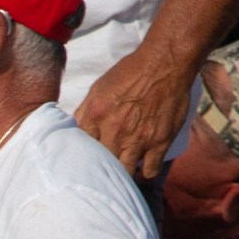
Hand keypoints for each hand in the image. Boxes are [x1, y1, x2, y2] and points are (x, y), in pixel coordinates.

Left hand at [74, 46, 195, 178]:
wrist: (165, 63)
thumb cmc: (130, 72)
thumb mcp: (97, 88)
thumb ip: (84, 111)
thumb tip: (72, 130)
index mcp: (95, 117)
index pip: (80, 148)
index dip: (83, 156)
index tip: (85, 161)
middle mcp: (115, 131)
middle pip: (102, 164)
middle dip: (101, 168)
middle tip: (103, 171)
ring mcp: (139, 139)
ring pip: (125, 172)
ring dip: (122, 175)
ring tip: (122, 173)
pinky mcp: (160, 141)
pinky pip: (150, 170)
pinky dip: (146, 173)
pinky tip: (143, 169)